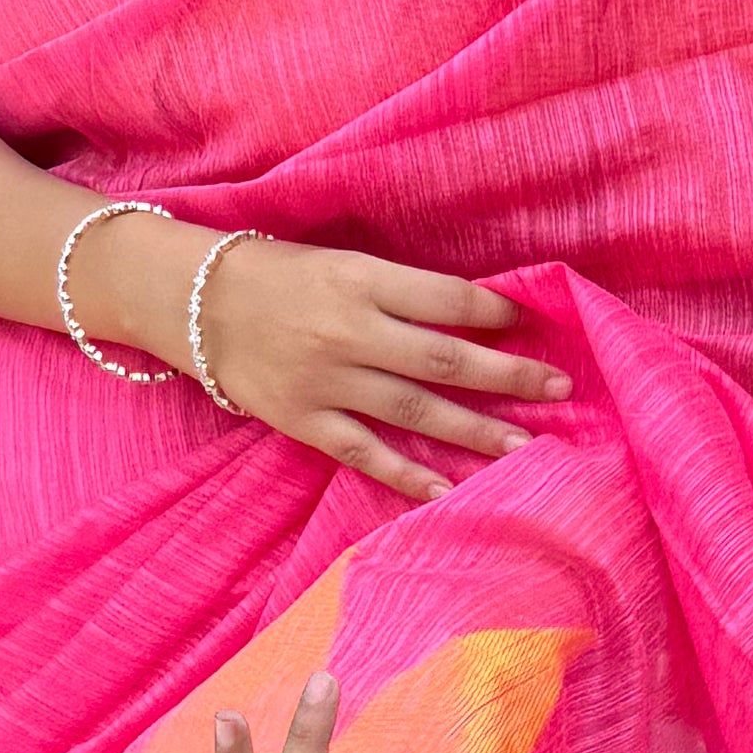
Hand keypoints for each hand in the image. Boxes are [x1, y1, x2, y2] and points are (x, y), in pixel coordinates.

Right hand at [73, 212, 567, 505]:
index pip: (446, 298)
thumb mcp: (342, 263)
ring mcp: (327, 381)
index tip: (530, 324)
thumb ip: (400, 290)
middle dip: (507, 376)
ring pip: (415, 410)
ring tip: (526, 447)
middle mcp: (349, 331)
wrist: (194, 303)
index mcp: (361, 279)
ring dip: (475, 430)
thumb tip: (475, 315)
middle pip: (443, 359)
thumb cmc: (278, 275)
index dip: (494, 314)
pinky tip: (449, 490)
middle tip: (558, 390)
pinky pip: (365, 453)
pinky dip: (408, 473)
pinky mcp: (305, 420)